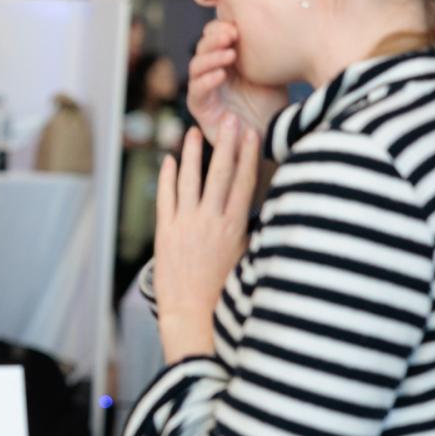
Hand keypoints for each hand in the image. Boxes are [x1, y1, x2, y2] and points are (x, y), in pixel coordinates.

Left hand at [153, 119, 260, 363]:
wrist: (194, 316)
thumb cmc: (225, 294)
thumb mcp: (247, 260)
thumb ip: (254, 233)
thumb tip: (270, 212)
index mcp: (236, 227)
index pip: (245, 183)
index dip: (248, 155)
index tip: (252, 133)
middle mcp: (211, 221)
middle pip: (220, 174)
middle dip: (225, 144)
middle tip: (229, 119)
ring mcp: (186, 225)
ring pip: (189, 180)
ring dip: (192, 154)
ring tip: (193, 132)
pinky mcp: (164, 233)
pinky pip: (165, 198)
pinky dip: (166, 177)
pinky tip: (169, 160)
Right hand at [187, 20, 286, 141]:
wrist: (272, 135)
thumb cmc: (273, 102)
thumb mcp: (270, 70)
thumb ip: (262, 49)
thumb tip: (269, 21)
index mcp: (226, 59)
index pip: (214, 36)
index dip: (221, 28)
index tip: (238, 26)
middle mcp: (212, 71)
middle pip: (202, 47)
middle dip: (214, 39)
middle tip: (231, 34)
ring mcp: (205, 90)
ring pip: (195, 67)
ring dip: (211, 57)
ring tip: (230, 53)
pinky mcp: (200, 109)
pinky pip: (196, 91)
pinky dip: (206, 80)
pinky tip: (222, 75)